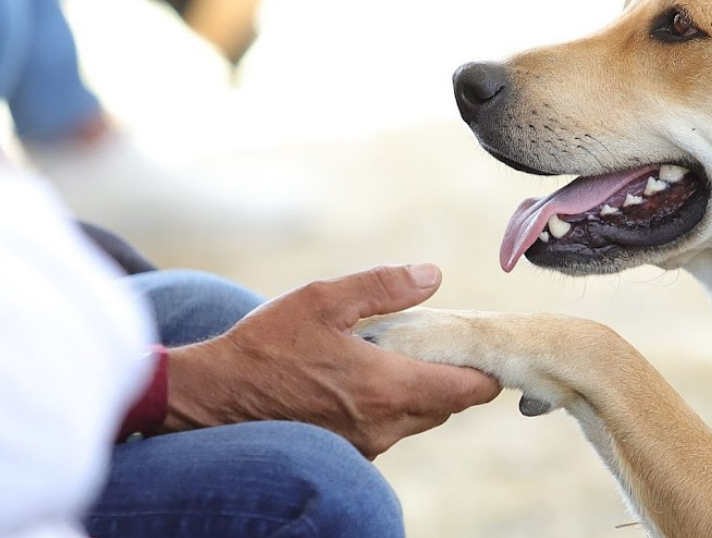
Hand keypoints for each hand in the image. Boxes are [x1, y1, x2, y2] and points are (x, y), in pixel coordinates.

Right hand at [159, 264, 500, 457]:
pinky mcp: (348, 451)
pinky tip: (369, 377)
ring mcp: (366, 444)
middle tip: (445, 343)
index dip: (486, 371)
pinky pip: (390, 428)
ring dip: (422, 391)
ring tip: (404, 354)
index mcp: (389, 387)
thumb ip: (383, 287)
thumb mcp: (323, 300)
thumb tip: (432, 275)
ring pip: (419, 419)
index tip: (484, 348)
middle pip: (448, 406)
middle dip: (455, 376)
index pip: (468, 391)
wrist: (210, 399)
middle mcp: (385, 424)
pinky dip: (394, 405)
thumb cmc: (265, 347)